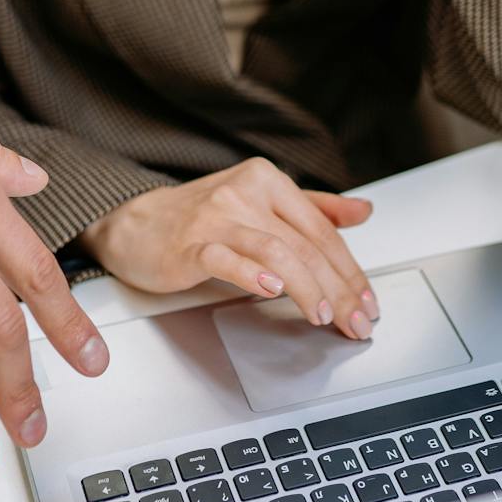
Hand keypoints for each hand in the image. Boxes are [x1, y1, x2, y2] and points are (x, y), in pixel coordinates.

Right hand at [80, 158, 378, 340]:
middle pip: (306, 246)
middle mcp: (247, 192)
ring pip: (276, 252)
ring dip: (307, 288)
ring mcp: (218, 217)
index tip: (367, 301)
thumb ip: (314, 208)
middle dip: (338, 289)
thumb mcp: (262, 202)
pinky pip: (228, 259)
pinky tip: (272, 291)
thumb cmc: (200, 216)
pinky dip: (253, 275)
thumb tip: (363, 211)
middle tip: (355, 320)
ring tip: (322, 314)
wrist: (135, 223)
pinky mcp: (191, 244)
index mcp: (269, 181)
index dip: (350, 270)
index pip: (323, 230)